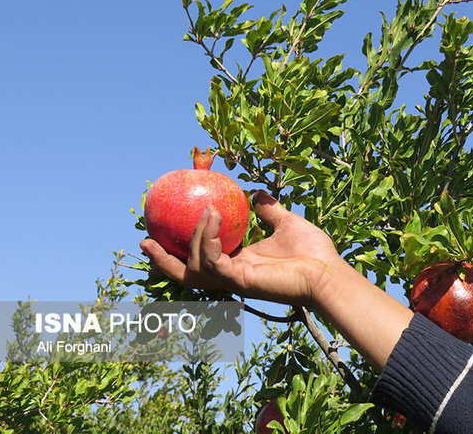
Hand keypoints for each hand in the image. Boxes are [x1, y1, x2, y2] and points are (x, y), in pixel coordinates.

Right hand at [140, 191, 340, 307]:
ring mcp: (234, 280)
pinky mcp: (241, 280)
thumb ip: (268, 210)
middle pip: (185, 273)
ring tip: (206, 210)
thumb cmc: (313, 252)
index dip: (179, 249)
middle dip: (161, 261)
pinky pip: (213, 261)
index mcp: (239, 264)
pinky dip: (208, 239)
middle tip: (145, 240)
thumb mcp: (286, 223)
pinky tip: (213, 217)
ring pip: (194, 266)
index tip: (164, 230)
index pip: (201, 259)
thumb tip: (256, 192)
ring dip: (194, 236)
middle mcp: (231, 275)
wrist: (328, 271)